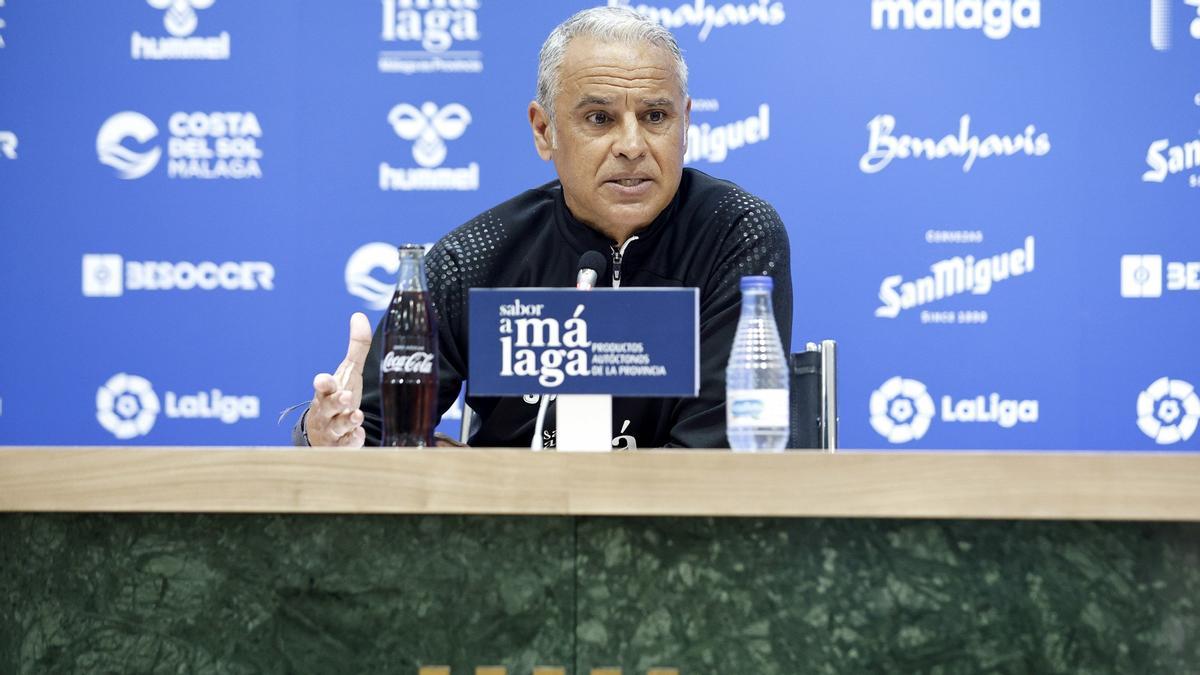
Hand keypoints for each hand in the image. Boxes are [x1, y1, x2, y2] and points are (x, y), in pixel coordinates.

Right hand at [306, 313, 372, 446]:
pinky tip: (359, 436)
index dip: (322, 383)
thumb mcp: (348, 373)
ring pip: (337, 427)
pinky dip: (352, 441)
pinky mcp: (341, 446)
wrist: (325, 434)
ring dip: (346, 421)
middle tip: (346, 397)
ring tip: (356, 416)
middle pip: (328, 407)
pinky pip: (346, 446)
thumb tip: (359, 315)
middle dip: (336, 401)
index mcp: (327, 392)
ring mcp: (332, 430)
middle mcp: (327, 411)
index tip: (322, 380)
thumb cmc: (338, 398)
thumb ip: (356, 348)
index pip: (322, 386)